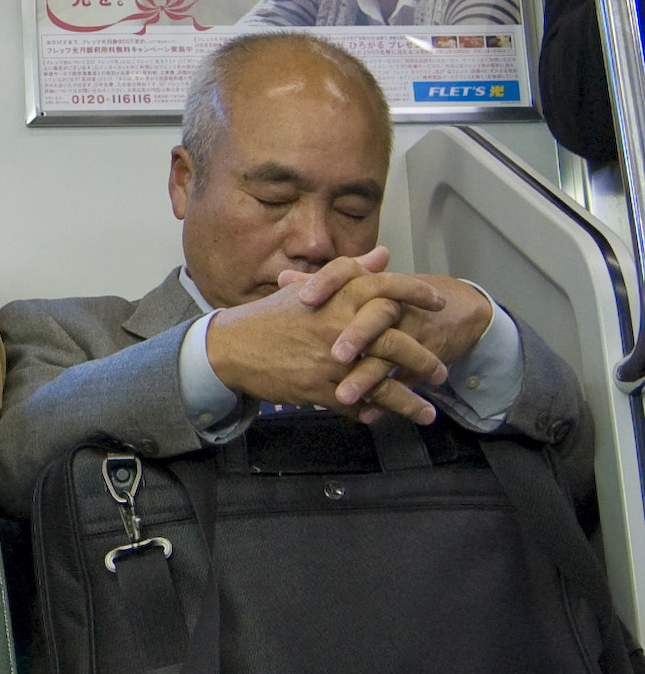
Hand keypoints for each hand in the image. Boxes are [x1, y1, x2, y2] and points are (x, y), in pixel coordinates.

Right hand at [208, 254, 447, 423]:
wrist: (231, 346)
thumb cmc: (270, 317)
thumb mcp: (309, 288)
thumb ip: (351, 272)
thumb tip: (382, 256)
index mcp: (336, 297)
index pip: (388, 288)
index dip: (418, 294)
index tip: (440, 303)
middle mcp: (337, 326)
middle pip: (395, 343)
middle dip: (425, 360)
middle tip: (442, 372)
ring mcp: (328, 360)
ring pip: (381, 382)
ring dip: (409, 401)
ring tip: (428, 412)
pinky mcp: (317, 388)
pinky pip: (355, 404)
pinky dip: (372, 413)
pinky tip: (385, 417)